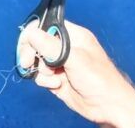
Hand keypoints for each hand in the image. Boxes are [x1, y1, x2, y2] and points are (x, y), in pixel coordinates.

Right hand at [18, 20, 134, 126]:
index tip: (26, 45)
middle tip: (27, 63)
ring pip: (36, 61)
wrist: (108, 107)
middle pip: (36, 43)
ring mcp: (59, 63)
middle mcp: (64, 47)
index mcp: (72, 35)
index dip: (33, 33)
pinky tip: (58, 85)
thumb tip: (30, 34)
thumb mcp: (74, 58)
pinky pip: (40, 75)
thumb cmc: (98, 79)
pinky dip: (45, 81)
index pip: (45, 25)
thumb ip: (50, 45)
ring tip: (55, 77)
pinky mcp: (55, 78)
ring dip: (42, 70)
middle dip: (31, 54)